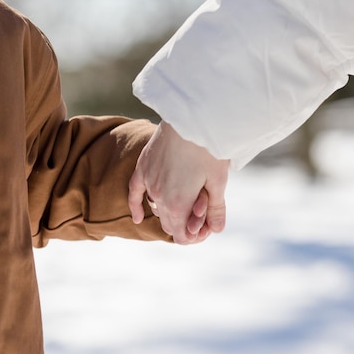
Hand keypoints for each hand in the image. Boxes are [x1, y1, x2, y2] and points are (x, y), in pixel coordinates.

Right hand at [128, 121, 229, 243]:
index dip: (195, 238)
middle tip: (201, 219)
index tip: (206, 229)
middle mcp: (158, 196)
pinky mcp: (143, 166)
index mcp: (177, 204)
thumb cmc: (209, 148)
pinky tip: (138, 218)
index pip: (181, 236)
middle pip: (169, 224)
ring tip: (187, 206)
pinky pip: (134, 192)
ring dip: (170, 213)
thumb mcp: (218, 180)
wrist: (191, 116)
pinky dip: (137, 206)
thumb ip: (215, 208)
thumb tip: (216, 230)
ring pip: (156, 209)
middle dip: (184, 227)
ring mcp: (148, 181)